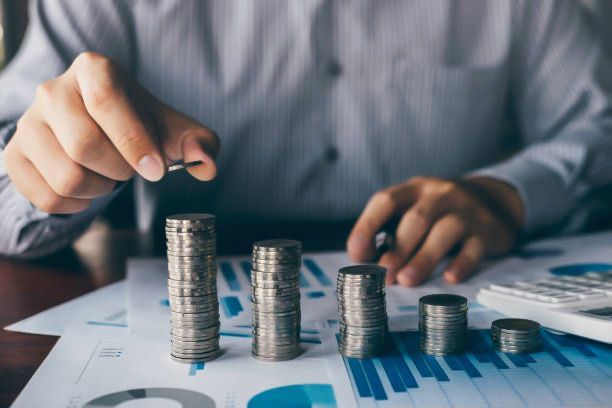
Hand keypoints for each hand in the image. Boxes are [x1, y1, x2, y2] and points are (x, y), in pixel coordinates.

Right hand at [4, 52, 219, 213]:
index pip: (108, 101)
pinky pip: (48, 197)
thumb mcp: (171, 128)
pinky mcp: (15, 156)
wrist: (94, 129)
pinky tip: (88, 188)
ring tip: (108, 175)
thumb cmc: (137, 125)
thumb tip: (207, 165)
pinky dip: (77, 205)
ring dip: (100, 189)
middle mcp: (53, 91)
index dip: (134, 142)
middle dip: (119, 169)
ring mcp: (28, 124)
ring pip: (67, 177)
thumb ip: (198, 142)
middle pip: (84, 145)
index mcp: (94, 70)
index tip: (156, 170)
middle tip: (130, 168)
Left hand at [347, 176, 523, 285]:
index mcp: (414, 189)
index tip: (357, 252)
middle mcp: (440, 194)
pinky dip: (461, 264)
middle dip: (398, 248)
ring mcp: (466, 211)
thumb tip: (364, 261)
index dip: (367, 225)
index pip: (385, 201)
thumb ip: (389, 232)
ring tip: (407, 280)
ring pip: (444, 231)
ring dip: (423, 258)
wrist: (493, 201)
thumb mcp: (413, 210)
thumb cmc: (439, 212)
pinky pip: (474, 248)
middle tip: (384, 274)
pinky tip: (449, 278)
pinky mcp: (486, 231)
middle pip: (416, 219)